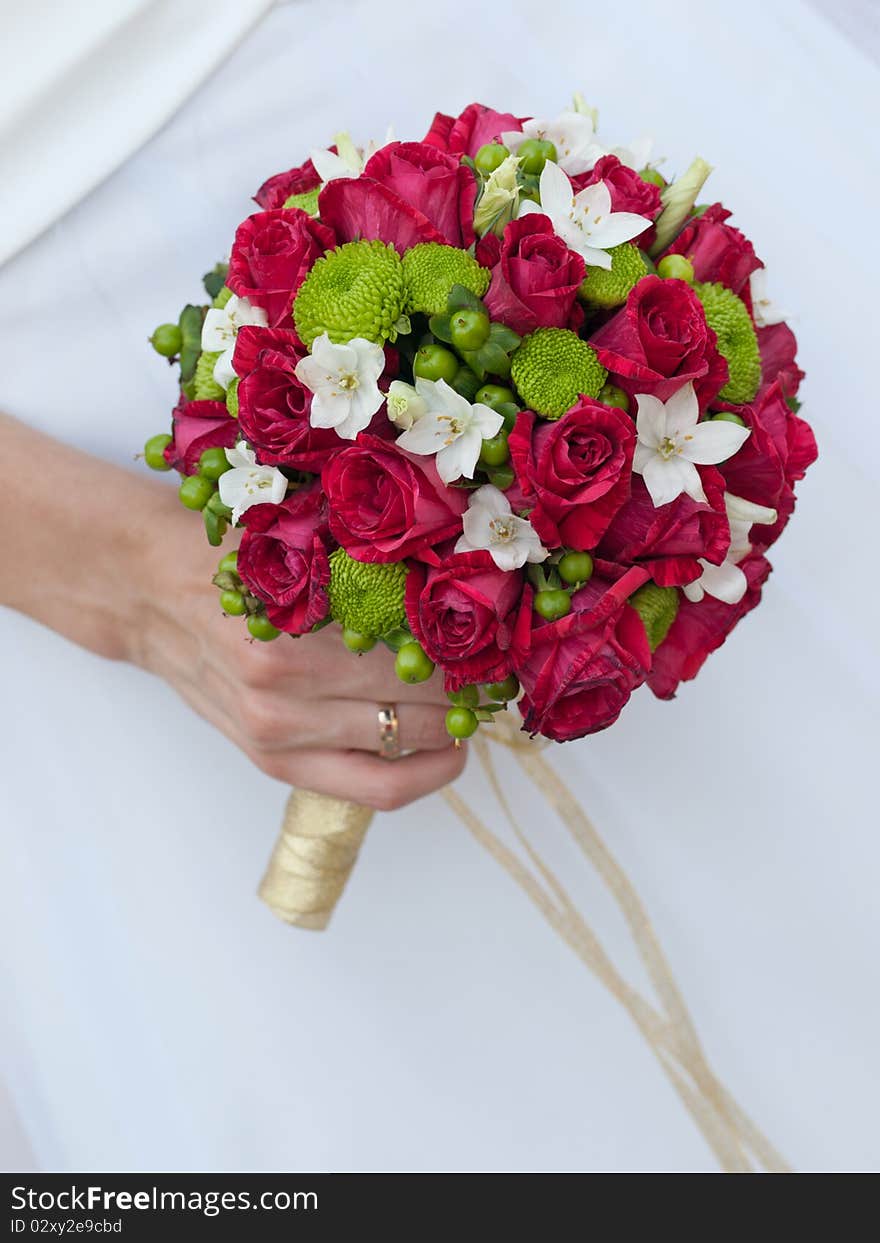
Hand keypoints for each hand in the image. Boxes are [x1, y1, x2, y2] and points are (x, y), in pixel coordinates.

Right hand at [0, 415, 465, 810]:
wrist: (147, 590)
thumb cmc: (226, 553)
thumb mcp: (298, 538)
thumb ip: (373, 564)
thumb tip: (468, 579)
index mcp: (294, 629)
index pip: (420, 655)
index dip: (477, 650)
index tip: (508, 636)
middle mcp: (285, 693)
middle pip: (421, 707)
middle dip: (476, 690)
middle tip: (506, 668)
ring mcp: (277, 737)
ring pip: (404, 752)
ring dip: (456, 730)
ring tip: (482, 703)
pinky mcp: (273, 764)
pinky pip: (371, 788)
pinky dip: (420, 772)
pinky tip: (445, 749)